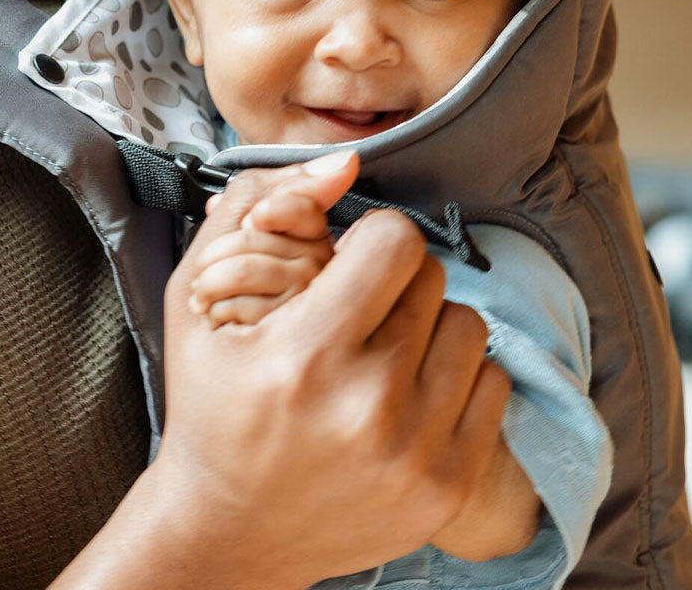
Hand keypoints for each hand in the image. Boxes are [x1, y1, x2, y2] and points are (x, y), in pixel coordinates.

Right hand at [153, 155, 511, 587]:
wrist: (231, 528)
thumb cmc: (210, 405)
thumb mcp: (196, 299)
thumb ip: (254, 211)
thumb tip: (344, 164)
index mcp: (305, 354)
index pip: (394, 241)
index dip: (369, 238)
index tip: (347, 260)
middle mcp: (370, 405)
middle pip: (432, 279)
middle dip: (393, 280)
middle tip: (355, 312)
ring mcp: (418, 451)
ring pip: (470, 325)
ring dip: (428, 326)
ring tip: (380, 352)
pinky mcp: (450, 485)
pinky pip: (494, 381)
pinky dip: (455, 375)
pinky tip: (407, 393)